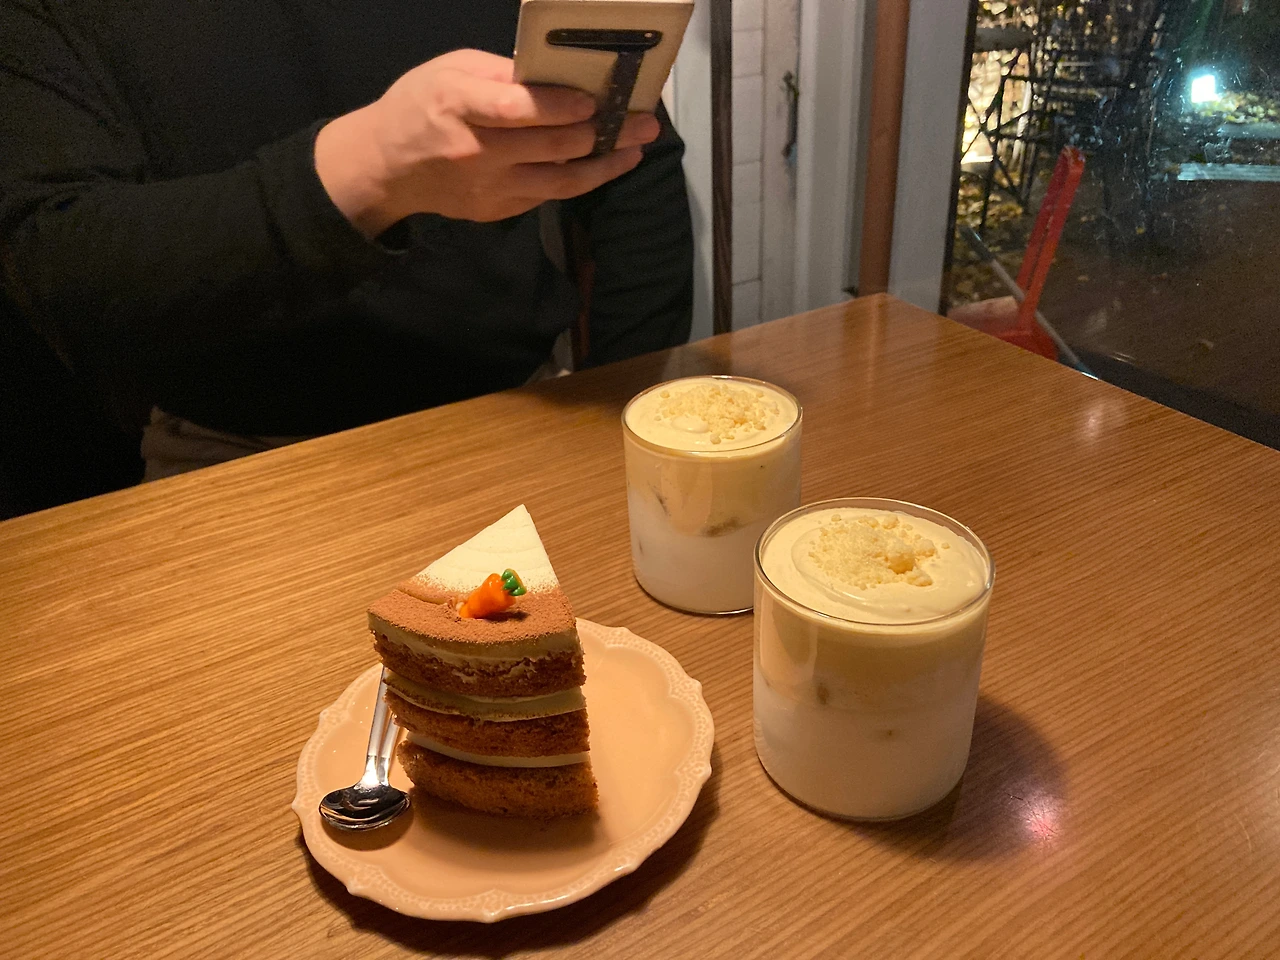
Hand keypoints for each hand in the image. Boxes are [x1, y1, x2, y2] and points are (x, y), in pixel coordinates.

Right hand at [315, 49, 660, 236]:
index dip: (559, 107)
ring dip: (605, 166)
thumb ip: (500, 74)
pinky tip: (604, 165)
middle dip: (603, 135)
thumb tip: (557, 75)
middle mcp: (476, 153)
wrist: (387, 167)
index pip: (516, 110)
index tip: (594, 101)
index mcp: (458, 106)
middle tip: (643, 123)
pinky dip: (580, 180)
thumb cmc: (420, 105)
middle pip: (551, 148)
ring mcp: (488, 189)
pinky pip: (547, 196)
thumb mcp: (450, 71)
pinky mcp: (497, 211)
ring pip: (560, 182)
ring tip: (637, 150)